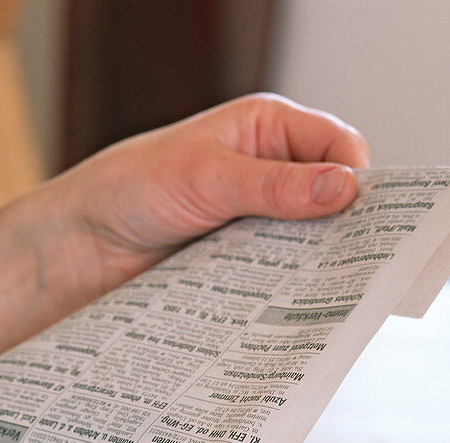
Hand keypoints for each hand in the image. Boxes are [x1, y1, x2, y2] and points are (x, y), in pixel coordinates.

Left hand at [40, 92, 371, 295]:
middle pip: (327, 198)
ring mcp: (251, 218)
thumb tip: (344, 189)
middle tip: (356, 267)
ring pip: (303, 241)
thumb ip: (274, 187)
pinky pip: (272, 273)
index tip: (370, 221)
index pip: (338, 146)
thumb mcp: (207, 179)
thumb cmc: (131, 189)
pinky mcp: (234, 259)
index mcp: (266, 129)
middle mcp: (265, 171)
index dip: (358, 181)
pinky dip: (281, 287)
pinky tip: (288, 307)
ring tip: (325, 293)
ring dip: (310, 264)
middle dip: (340, 229)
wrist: (80, 245)